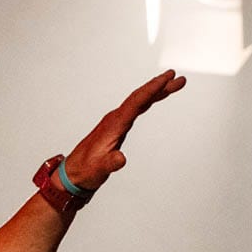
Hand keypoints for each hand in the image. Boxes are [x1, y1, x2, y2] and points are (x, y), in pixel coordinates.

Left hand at [62, 69, 186, 190]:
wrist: (74, 173)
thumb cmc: (86, 170)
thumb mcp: (99, 169)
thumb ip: (110, 163)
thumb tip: (121, 159)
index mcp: (113, 124)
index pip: (136, 101)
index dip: (152, 89)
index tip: (166, 79)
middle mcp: (115, 119)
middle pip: (140, 96)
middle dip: (159, 85)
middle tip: (177, 77)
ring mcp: (116, 121)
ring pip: (139, 101)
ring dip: (156, 91)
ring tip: (174, 84)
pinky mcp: (118, 127)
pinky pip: (136, 108)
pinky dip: (148, 101)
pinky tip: (155, 98)